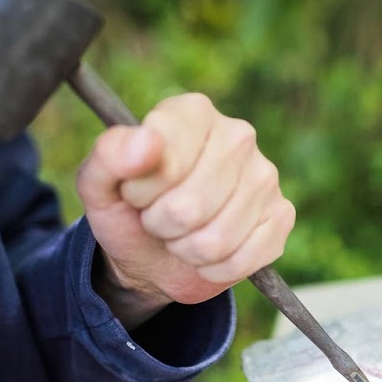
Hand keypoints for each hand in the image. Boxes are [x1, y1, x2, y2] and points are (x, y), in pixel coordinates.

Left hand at [77, 93, 295, 327]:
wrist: (153, 255)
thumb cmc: (129, 210)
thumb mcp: (100, 184)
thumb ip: (110, 155)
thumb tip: (145, 141)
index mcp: (192, 113)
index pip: (163, 158)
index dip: (141, 190)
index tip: (135, 191)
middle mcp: (237, 136)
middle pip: (190, 207)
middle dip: (164, 225)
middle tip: (159, 217)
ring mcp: (265, 176)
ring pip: (216, 239)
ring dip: (187, 249)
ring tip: (182, 233)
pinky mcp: (281, 216)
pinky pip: (242, 259)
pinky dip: (215, 268)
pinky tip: (209, 252)